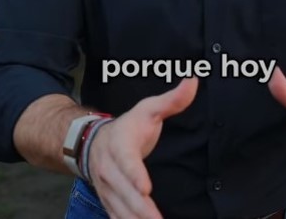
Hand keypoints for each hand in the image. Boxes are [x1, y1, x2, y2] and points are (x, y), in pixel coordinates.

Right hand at [87, 78, 198, 218]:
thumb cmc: (128, 126)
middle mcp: (110, 169)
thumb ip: (172, 99)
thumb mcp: (148, 108)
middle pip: (124, 190)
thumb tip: (193, 81)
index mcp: (120, 145)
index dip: (135, 176)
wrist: (92, 141)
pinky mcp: (109, 199)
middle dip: (139, 206)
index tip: (146, 189)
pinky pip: (116, 215)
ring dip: (134, 218)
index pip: (127, 162)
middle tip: (156, 218)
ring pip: (119, 207)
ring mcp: (107, 186)